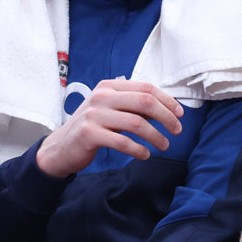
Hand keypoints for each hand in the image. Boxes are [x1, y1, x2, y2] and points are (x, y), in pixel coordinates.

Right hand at [36, 79, 182, 177]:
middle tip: (177, 130)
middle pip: (145, 102)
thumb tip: (168, 109)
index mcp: (109, 86)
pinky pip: (123, 142)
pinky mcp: (89, 134)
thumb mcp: (113, 110)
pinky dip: (139, 150)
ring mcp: (93, 115)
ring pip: (137, 123)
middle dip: (167, 117)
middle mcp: (101, 97)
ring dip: (156, 136)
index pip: (146, 88)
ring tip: (164, 145)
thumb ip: (136, 107)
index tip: (180, 114)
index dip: (167, 101)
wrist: (61, 147)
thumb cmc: (93, 127)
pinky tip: (145, 155)